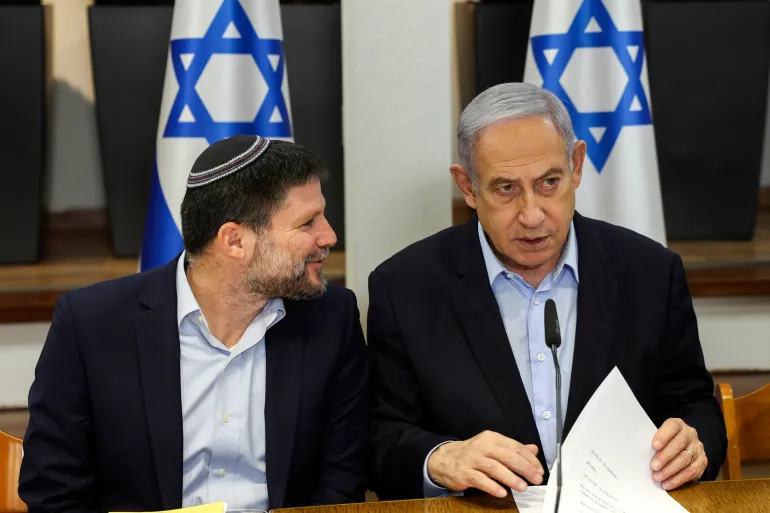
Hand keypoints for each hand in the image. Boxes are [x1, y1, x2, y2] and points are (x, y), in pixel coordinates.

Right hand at [427, 430, 543, 497]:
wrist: (444, 458)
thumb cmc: (473, 454)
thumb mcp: (492, 447)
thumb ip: (513, 449)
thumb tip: (533, 449)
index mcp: (491, 438)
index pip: (514, 447)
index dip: (529, 459)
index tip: (539, 470)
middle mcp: (482, 447)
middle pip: (507, 456)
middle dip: (524, 468)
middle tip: (536, 479)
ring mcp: (472, 460)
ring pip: (494, 468)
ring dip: (510, 478)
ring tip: (522, 487)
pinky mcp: (464, 473)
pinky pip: (480, 480)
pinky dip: (492, 486)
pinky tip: (502, 492)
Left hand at [650, 418, 706, 489]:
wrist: (684, 445)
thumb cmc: (665, 441)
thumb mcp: (659, 436)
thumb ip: (655, 442)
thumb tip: (643, 454)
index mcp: (678, 424)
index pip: (672, 426)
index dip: (663, 436)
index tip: (654, 446)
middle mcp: (690, 434)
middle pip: (678, 445)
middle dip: (665, 457)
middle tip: (653, 466)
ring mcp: (698, 448)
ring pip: (685, 459)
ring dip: (670, 471)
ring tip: (658, 477)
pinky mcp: (702, 461)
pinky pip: (692, 472)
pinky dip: (678, 479)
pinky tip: (667, 483)